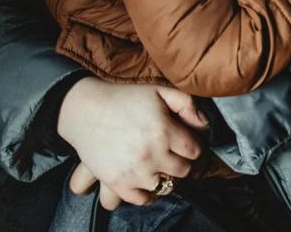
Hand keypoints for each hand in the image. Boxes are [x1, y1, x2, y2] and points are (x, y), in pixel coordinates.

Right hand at [57, 79, 208, 209]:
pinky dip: (148, 195)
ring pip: (166, 187)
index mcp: (164, 130)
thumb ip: (186, 103)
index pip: (194, 151)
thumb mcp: (159, 91)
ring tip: (160, 167)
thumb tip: (204, 124)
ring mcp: (135, 171)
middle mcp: (152, 153)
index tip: (184, 144)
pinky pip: (142, 199)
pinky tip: (148, 182)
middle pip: (183, 170)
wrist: (86, 110)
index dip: (192, 147)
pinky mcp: (118, 182)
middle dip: (181, 162)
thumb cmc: (125, 98)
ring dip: (166, 178)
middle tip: (172, 155)